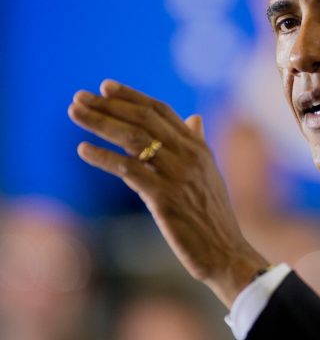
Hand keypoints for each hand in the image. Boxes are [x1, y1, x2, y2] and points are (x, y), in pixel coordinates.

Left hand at [68, 79, 268, 306]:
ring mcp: (178, 175)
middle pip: (144, 119)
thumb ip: (198, 144)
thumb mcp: (209, 174)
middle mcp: (190, 155)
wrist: (226, 252)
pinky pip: (129, 169)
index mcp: (199, 147)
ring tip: (74, 114)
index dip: (132, 97)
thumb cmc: (213, 217)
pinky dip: (103, 157)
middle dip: (109, 105)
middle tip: (79, 97)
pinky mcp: (165, 197)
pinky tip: (83, 150)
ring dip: (100, 123)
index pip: (162, 111)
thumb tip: (194, 119)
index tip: (105, 87)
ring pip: (133, 138)